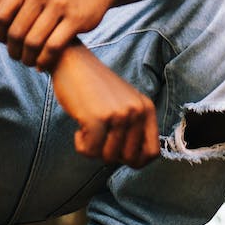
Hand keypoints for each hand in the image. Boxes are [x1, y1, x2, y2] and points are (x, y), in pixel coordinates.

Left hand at [0, 0, 112, 69]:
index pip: (0, 15)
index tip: (4, 41)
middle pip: (16, 32)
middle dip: (14, 51)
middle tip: (17, 56)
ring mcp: (60, 5)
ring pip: (33, 42)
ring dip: (28, 58)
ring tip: (28, 61)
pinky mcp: (76, 19)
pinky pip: (53, 47)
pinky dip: (45, 60)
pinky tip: (43, 63)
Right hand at [51, 43, 159, 168]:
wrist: (72, 62)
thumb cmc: (94, 87)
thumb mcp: (124, 103)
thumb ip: (134, 127)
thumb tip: (136, 162)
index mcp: (146, 108)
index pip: (152, 153)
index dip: (135, 160)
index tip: (118, 150)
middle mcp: (136, 111)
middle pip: (129, 159)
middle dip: (111, 154)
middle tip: (100, 137)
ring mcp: (118, 114)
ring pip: (108, 157)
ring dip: (93, 149)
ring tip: (88, 128)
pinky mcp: (97, 118)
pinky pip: (90, 151)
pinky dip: (81, 146)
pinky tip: (79, 129)